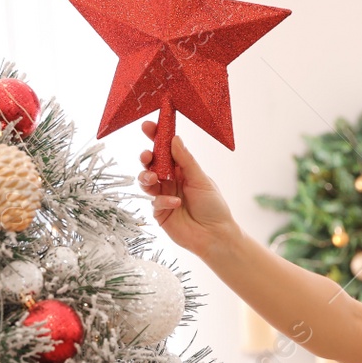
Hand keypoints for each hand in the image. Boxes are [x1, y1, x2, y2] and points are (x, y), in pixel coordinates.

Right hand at [137, 120, 238, 256]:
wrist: (215, 236)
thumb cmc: (214, 207)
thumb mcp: (201, 179)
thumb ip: (186, 160)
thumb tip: (174, 138)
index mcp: (182, 169)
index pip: (166, 150)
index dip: (156, 137)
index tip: (148, 126)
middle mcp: (171, 181)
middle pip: (152, 164)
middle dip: (146, 158)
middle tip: (147, 156)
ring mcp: (164, 196)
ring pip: (146, 182)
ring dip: (147, 177)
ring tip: (154, 178)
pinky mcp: (160, 213)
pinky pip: (154, 202)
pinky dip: (163, 201)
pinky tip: (175, 203)